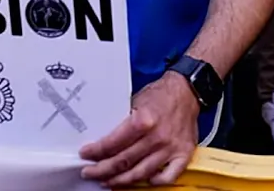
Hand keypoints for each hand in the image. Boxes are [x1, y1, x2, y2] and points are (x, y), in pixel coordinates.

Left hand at [79, 71, 198, 187]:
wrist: (187, 90)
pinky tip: (144, 180)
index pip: (113, 143)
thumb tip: (103, 137)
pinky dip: (155, 181)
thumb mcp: (135, 100)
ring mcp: (170, 148)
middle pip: (124, 162)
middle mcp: (157, 137)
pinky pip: (168, 176)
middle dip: (102, 170)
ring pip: (141, 173)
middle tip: (90, 172)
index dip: (96, 152)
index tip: (86, 155)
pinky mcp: (184, 154)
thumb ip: (122, 121)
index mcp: (143, 121)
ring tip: (109, 181)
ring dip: (121, 180)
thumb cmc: (161, 94)